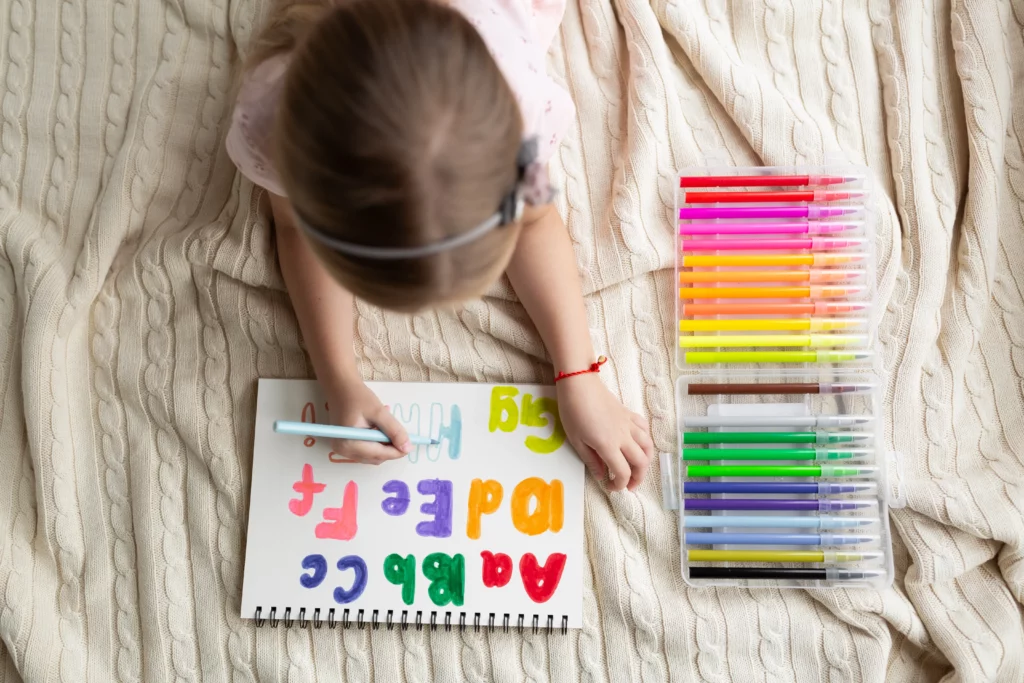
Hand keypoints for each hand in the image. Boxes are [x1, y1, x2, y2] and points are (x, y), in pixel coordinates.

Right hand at [324, 377, 411, 463]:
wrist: (340, 387)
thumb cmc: (357, 397)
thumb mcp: (379, 412)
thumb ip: (394, 431)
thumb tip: (407, 448)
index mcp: (349, 443)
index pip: (379, 454)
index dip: (396, 451)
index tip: (410, 446)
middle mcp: (343, 451)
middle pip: (375, 458)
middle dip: (390, 448)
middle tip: (398, 431)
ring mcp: (342, 449)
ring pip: (372, 456)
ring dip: (383, 444)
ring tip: (385, 425)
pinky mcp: (344, 446)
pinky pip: (366, 450)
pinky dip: (376, 442)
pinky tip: (377, 427)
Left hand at [556, 374, 653, 491]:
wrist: (579, 384)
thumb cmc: (573, 412)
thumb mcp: (576, 440)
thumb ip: (591, 460)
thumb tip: (602, 476)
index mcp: (608, 446)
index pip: (623, 472)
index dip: (620, 485)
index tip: (611, 487)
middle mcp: (623, 437)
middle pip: (641, 462)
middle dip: (637, 478)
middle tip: (628, 485)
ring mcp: (628, 425)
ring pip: (648, 446)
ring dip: (645, 461)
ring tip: (636, 468)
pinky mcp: (629, 415)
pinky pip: (644, 429)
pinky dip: (645, 440)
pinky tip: (637, 444)